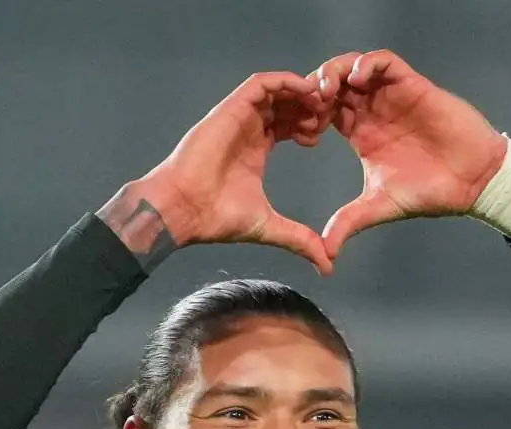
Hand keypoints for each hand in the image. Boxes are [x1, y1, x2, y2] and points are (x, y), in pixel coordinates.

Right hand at [127, 71, 333, 273]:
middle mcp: (247, 130)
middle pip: (284, 105)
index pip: (286, 126)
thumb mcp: (269, 227)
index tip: (323, 137)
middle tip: (326, 118)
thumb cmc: (217, 218)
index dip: (307, 126)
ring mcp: (238, 117)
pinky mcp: (231, 109)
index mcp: (255, 151)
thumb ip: (300, 239)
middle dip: (309, 108)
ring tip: (320, 105)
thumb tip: (328, 265)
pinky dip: (285, 81)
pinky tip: (305, 90)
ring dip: (301, 92)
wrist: (182, 209)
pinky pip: (261, 84)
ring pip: (276, 90)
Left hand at [313, 50, 509, 259]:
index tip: (301, 133)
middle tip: (306, 105)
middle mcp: (372, 111)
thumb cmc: (429, 192)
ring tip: (326, 89)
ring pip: (354, 66)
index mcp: (360, 133)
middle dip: (315, 88)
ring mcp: (391, 96)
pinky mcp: (412, 85)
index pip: (323, 111)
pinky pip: (384, 61)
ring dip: (336, 70)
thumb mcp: (379, 206)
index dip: (307, 116)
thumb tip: (324, 254)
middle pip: (333, 84)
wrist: (472, 182)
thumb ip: (349, 222)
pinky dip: (367, 63)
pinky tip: (357, 80)